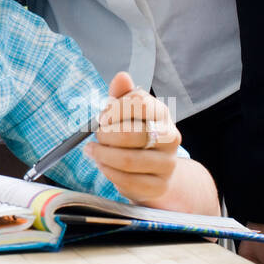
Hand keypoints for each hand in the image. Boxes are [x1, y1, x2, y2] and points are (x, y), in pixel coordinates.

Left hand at [86, 71, 181, 203]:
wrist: (155, 169)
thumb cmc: (136, 133)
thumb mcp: (127, 111)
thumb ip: (122, 95)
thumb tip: (122, 76)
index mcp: (162, 113)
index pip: (140, 103)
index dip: (114, 109)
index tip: (102, 116)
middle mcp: (170, 138)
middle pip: (132, 134)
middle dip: (106, 135)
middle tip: (96, 136)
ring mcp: (167, 164)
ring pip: (128, 160)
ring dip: (103, 155)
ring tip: (93, 151)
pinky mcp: (159, 186)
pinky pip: (128, 181)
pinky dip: (109, 173)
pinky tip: (103, 166)